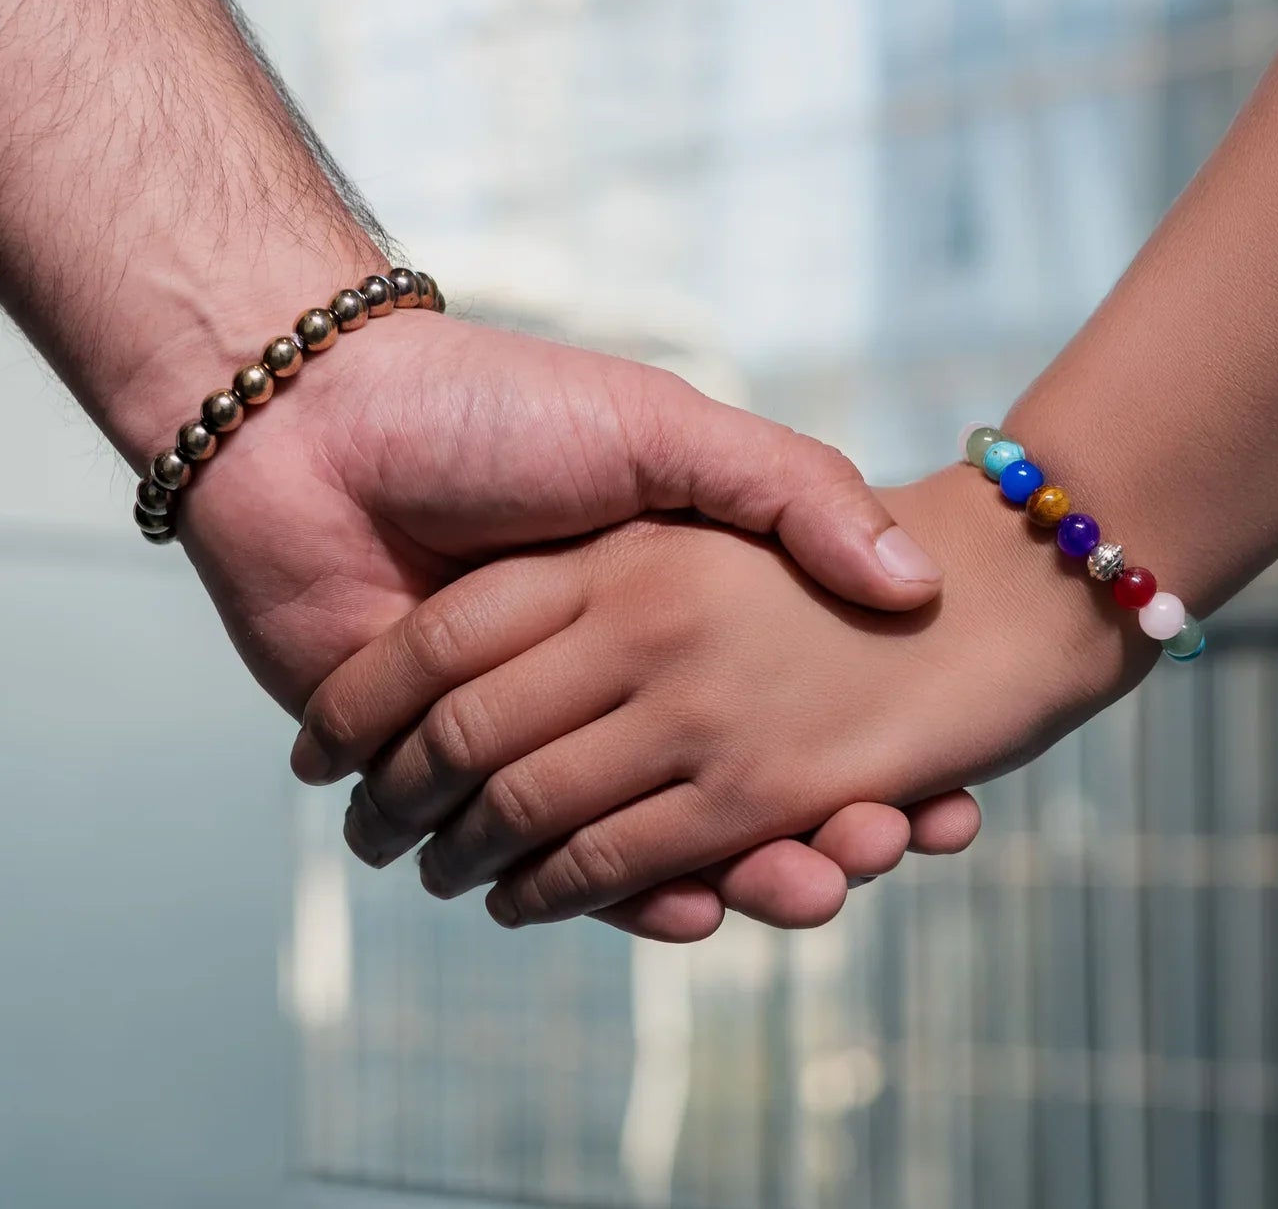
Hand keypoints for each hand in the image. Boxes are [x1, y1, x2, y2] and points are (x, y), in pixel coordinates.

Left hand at [312, 463, 1157, 927]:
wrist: (313, 421)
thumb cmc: (500, 409)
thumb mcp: (665, 430)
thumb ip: (784, 489)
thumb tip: (915, 580)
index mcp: (652, 607)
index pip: (772, 700)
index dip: (849, 748)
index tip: (926, 798)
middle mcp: (600, 680)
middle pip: (722, 783)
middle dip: (807, 825)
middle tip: (883, 851)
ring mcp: (526, 736)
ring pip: (645, 838)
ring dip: (737, 872)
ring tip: (819, 882)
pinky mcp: (439, 785)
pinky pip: (545, 861)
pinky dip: (612, 895)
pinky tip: (694, 906)